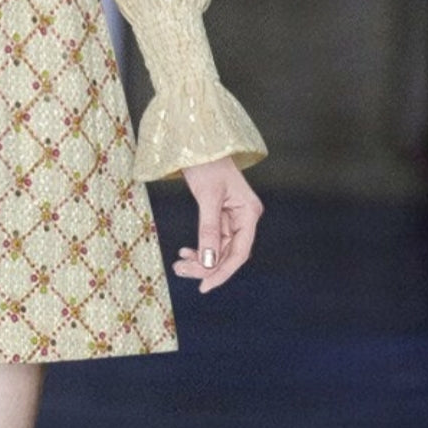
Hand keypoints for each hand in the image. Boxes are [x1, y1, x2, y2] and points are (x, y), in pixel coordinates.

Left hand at [173, 155, 263, 292]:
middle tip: (180, 270)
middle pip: (228, 252)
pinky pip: (212, 238)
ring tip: (178, 265)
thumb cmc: (204, 162)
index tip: (204, 286)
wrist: (197, 140)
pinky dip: (199, 247)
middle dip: (205, 265)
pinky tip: (185, 252)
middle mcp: (245, 216)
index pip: (239, 252)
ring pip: (218, 248)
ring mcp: (234, 216)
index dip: (222, 272)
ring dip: (200, 258)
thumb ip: (208, 230)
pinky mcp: (221, 213)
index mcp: (249, 212)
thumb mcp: (206, 196)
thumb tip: (208, 262)